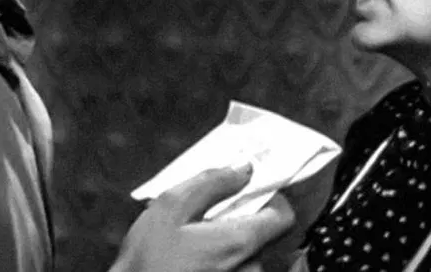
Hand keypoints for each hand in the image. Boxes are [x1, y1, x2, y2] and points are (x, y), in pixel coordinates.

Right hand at [108, 165, 295, 271]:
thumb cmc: (147, 260)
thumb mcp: (171, 208)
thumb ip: (211, 183)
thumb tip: (243, 168)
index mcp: (239, 242)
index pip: (283, 215)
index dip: (270, 196)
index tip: (249, 187)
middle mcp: (250, 267)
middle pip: (260, 232)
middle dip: (235, 218)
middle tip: (201, 214)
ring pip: (244, 252)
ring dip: (223, 241)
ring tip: (188, 240)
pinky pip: (233, 268)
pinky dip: (217, 258)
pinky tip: (189, 258)